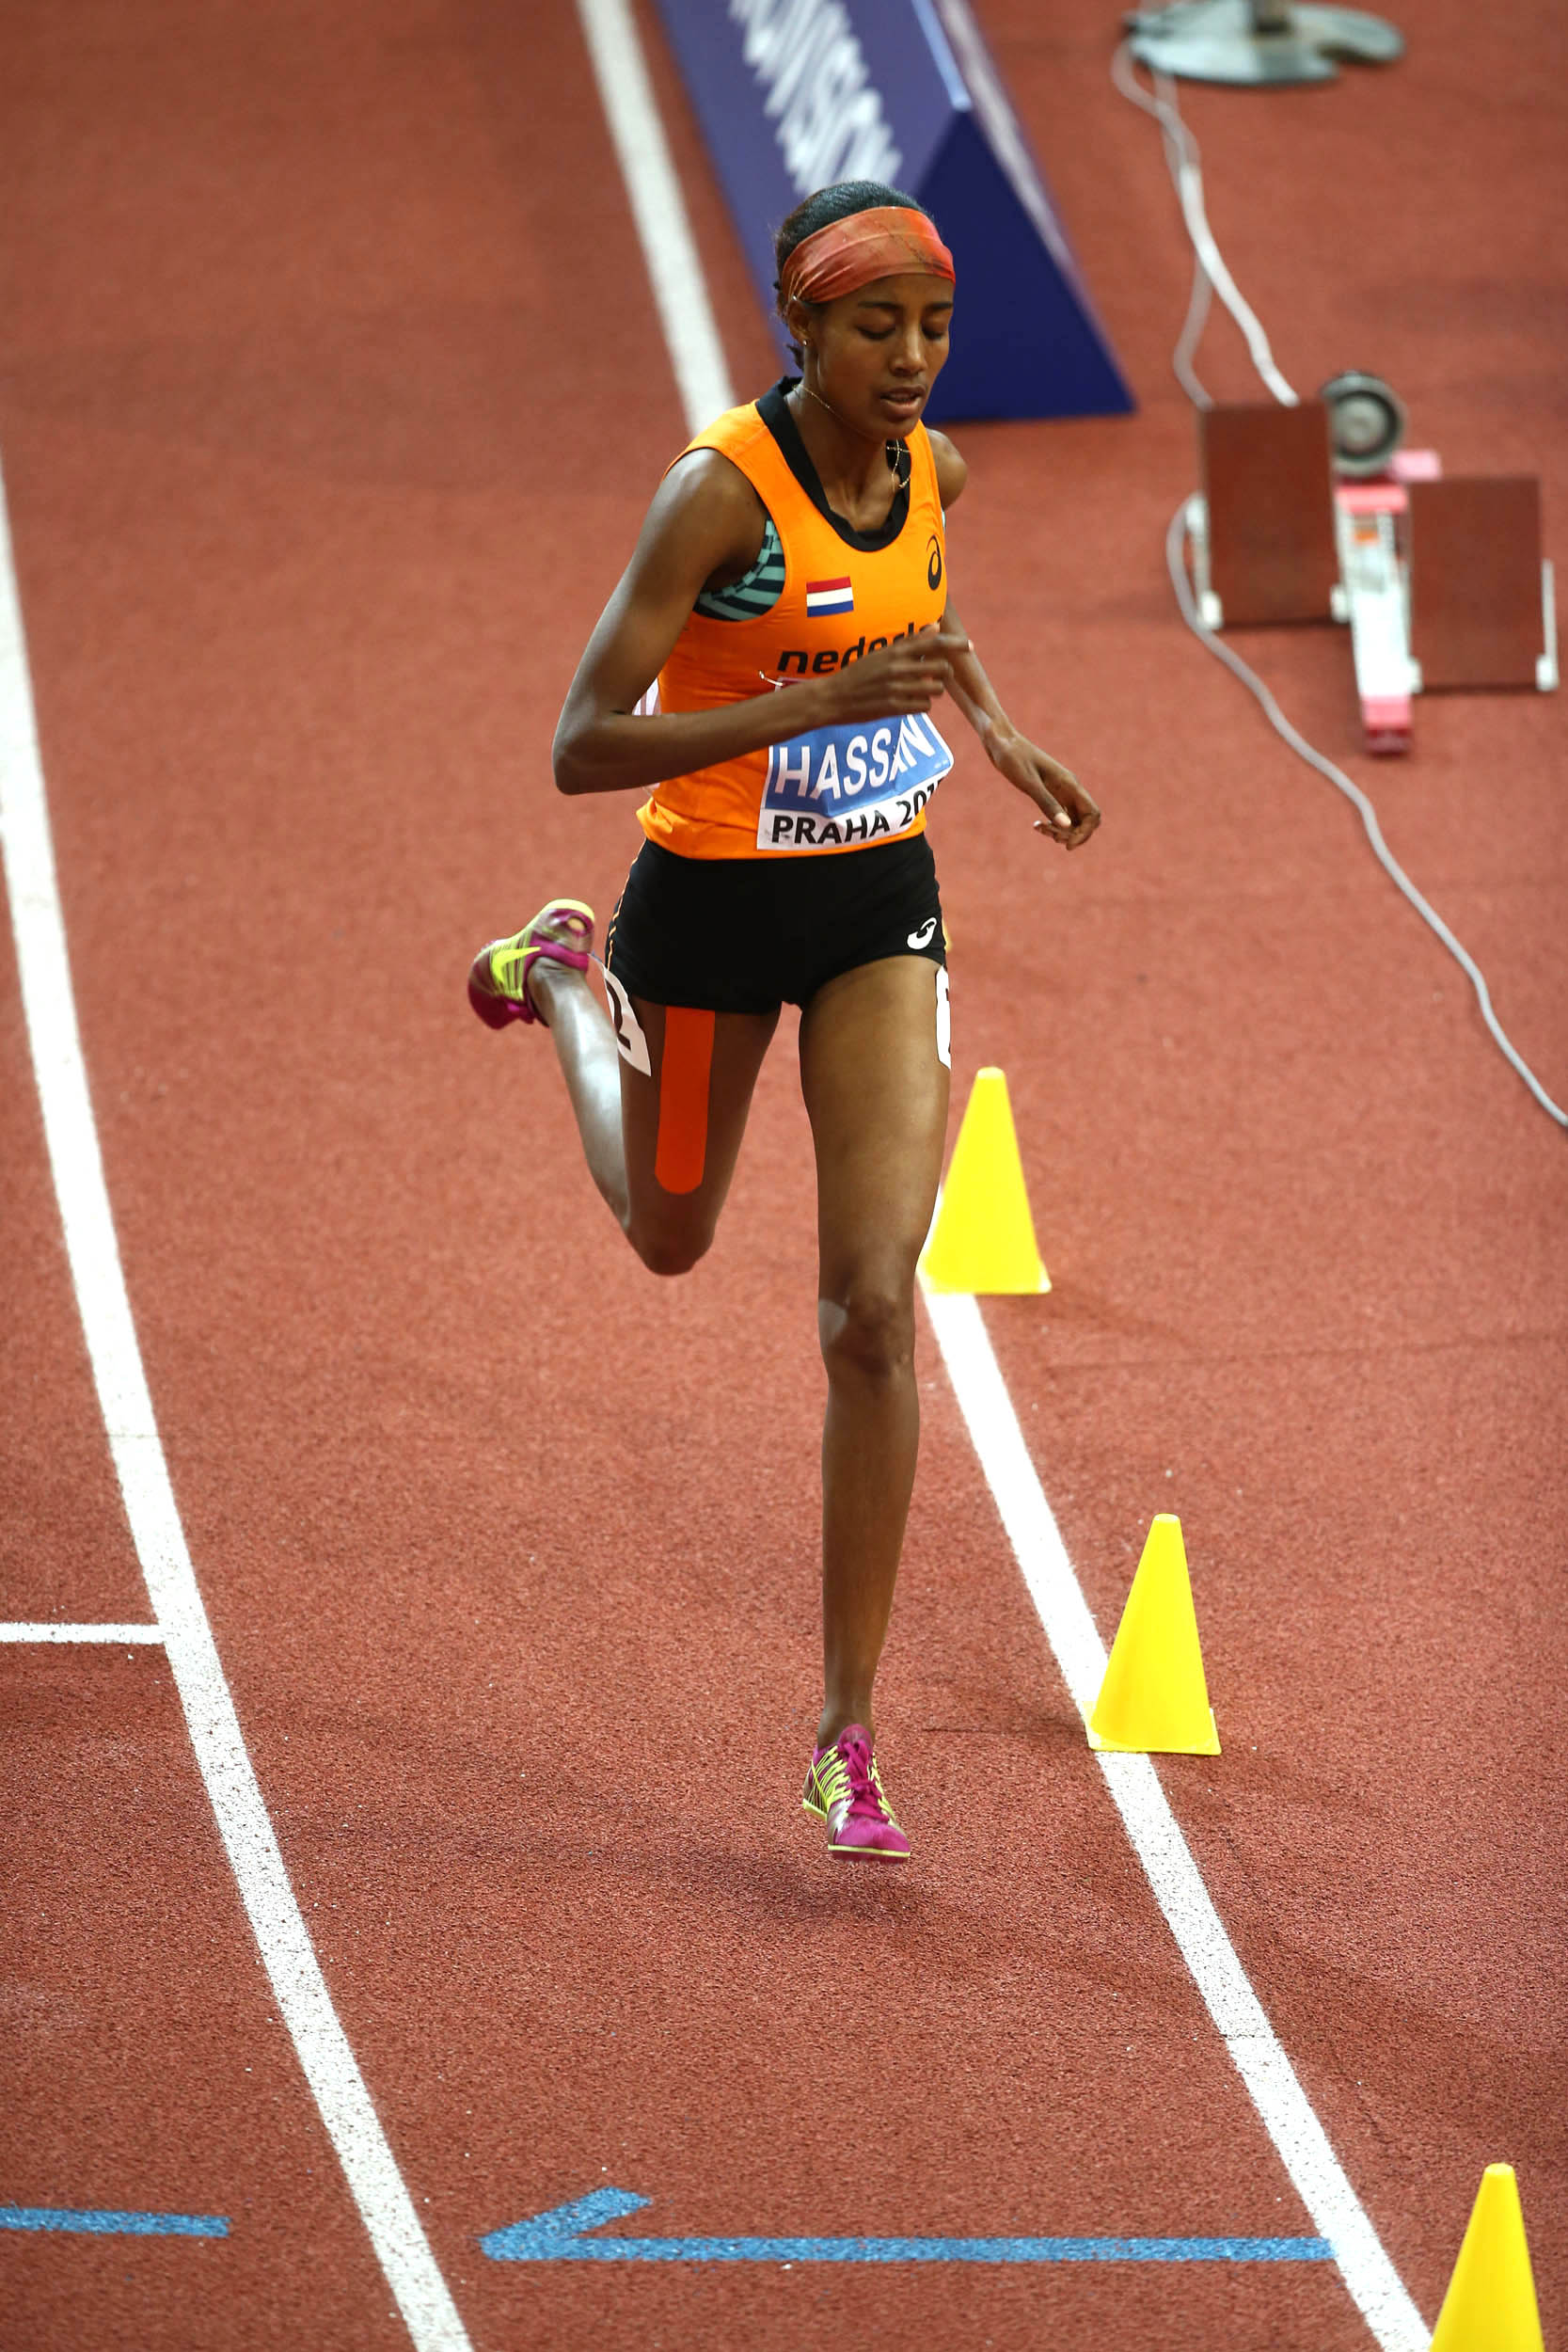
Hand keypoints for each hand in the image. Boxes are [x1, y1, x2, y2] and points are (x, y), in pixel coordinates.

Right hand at [816, 626, 970, 723]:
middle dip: (943, 673)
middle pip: (941, 668)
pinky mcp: (895, 708)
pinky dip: (922, 705)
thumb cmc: (857, 674)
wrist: (832, 698)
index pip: (933, 643)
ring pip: (936, 689)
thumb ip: (909, 642)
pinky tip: (909, 702)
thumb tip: (935, 627)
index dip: (955, 643)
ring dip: (933, 690)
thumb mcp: (881, 653)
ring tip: (920, 689)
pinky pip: (924, 706)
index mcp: (895, 651)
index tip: (969, 645)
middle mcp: (898, 668)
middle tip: (935, 675)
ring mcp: (897, 688)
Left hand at [985, 724, 1100, 849]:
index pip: (1093, 814)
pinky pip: (1060, 815)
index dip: (1085, 833)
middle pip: (1086, 820)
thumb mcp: (1029, 783)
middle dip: (1072, 834)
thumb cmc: (1013, 758)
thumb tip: (1066, 827)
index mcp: (1069, 784)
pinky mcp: (1049, 792)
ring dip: (1061, 831)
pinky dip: (1052, 824)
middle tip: (1049, 835)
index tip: (1066, 844)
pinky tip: (1036, 826)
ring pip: (1073, 820)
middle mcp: (1069, 788)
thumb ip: (1047, 803)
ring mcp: (1061, 791)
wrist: (1000, 742)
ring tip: (1040, 829)